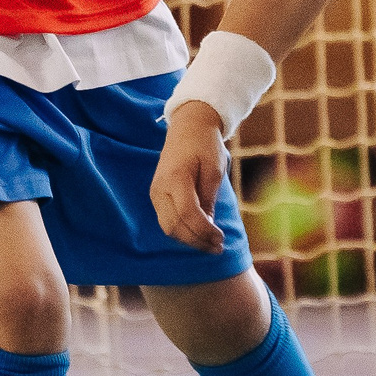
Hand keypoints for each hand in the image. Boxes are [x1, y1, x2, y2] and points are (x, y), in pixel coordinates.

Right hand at [150, 101, 229, 252]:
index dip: (204, 231)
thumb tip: (208, 226)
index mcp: (175, 178)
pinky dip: (182, 232)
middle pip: (174, 226)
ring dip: (189, 240)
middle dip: (197, 241)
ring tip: (210, 244)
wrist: (188, 127)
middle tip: (218, 247)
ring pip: (168, 227)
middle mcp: (160, 188)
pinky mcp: (157, 196)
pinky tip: (199, 234)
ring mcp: (155, 193)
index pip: (187, 215)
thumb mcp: (214, 170)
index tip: (221, 239)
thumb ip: (209, 199)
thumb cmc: (205, 145)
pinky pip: (167, 221)